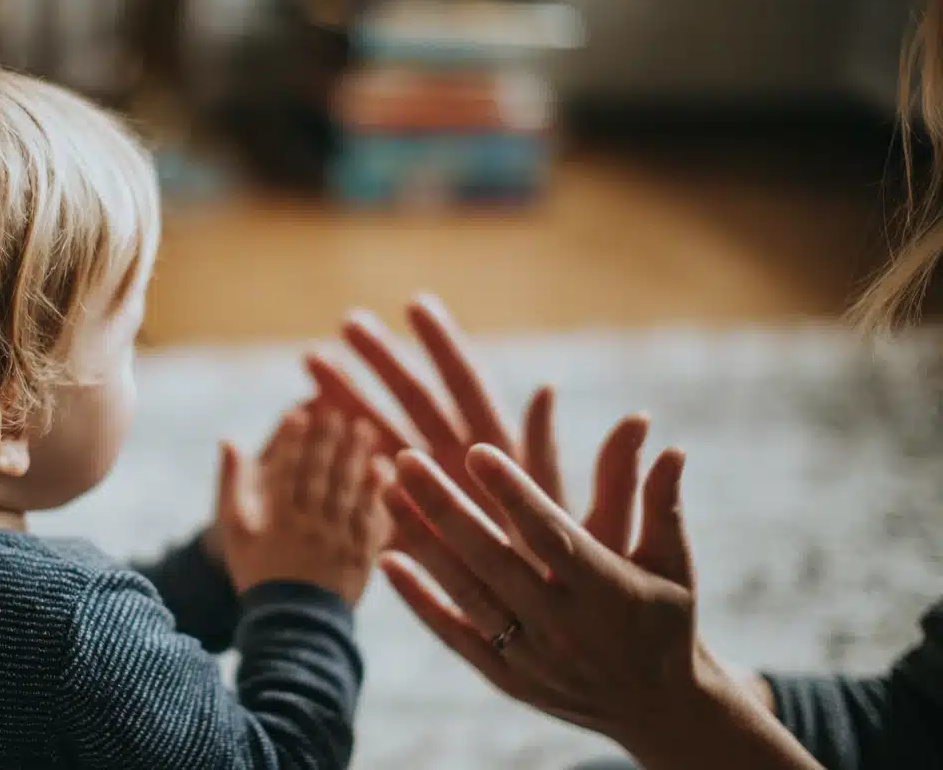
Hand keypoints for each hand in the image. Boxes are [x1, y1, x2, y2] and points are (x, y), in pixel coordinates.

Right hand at [217, 409, 393, 605]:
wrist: (292, 625)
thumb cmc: (258, 573)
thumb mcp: (236, 531)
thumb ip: (232, 483)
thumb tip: (228, 439)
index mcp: (277, 520)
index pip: (287, 471)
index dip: (293, 440)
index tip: (300, 413)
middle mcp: (310, 527)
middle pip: (321, 475)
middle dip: (329, 440)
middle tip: (337, 412)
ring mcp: (338, 541)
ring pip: (349, 491)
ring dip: (356, 457)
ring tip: (363, 429)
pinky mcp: (361, 555)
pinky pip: (371, 518)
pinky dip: (377, 492)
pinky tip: (383, 469)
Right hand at [305, 294, 651, 559]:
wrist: (560, 645)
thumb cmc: (588, 588)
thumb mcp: (605, 535)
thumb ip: (616, 480)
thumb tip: (639, 423)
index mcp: (506, 460)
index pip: (469, 388)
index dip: (444, 346)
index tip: (416, 303)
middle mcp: (466, 467)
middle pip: (418, 400)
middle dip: (383, 359)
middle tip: (349, 320)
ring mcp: (434, 494)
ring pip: (384, 433)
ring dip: (350, 397)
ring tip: (310, 360)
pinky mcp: (410, 525)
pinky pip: (369, 480)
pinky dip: (342, 450)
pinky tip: (308, 423)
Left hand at [381, 447, 818, 768]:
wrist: (658, 710)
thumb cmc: (666, 621)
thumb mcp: (675, 566)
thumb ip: (662, 505)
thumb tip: (673, 447)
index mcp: (607, 589)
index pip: (551, 533)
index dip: (513, 493)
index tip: (476, 450)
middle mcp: (564, 624)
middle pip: (492, 557)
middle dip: (445, 506)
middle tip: (406, 459)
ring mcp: (532, 654)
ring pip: (466, 591)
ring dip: (422, 541)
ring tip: (387, 491)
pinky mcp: (508, 677)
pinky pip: (455, 633)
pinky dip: (419, 600)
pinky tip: (387, 560)